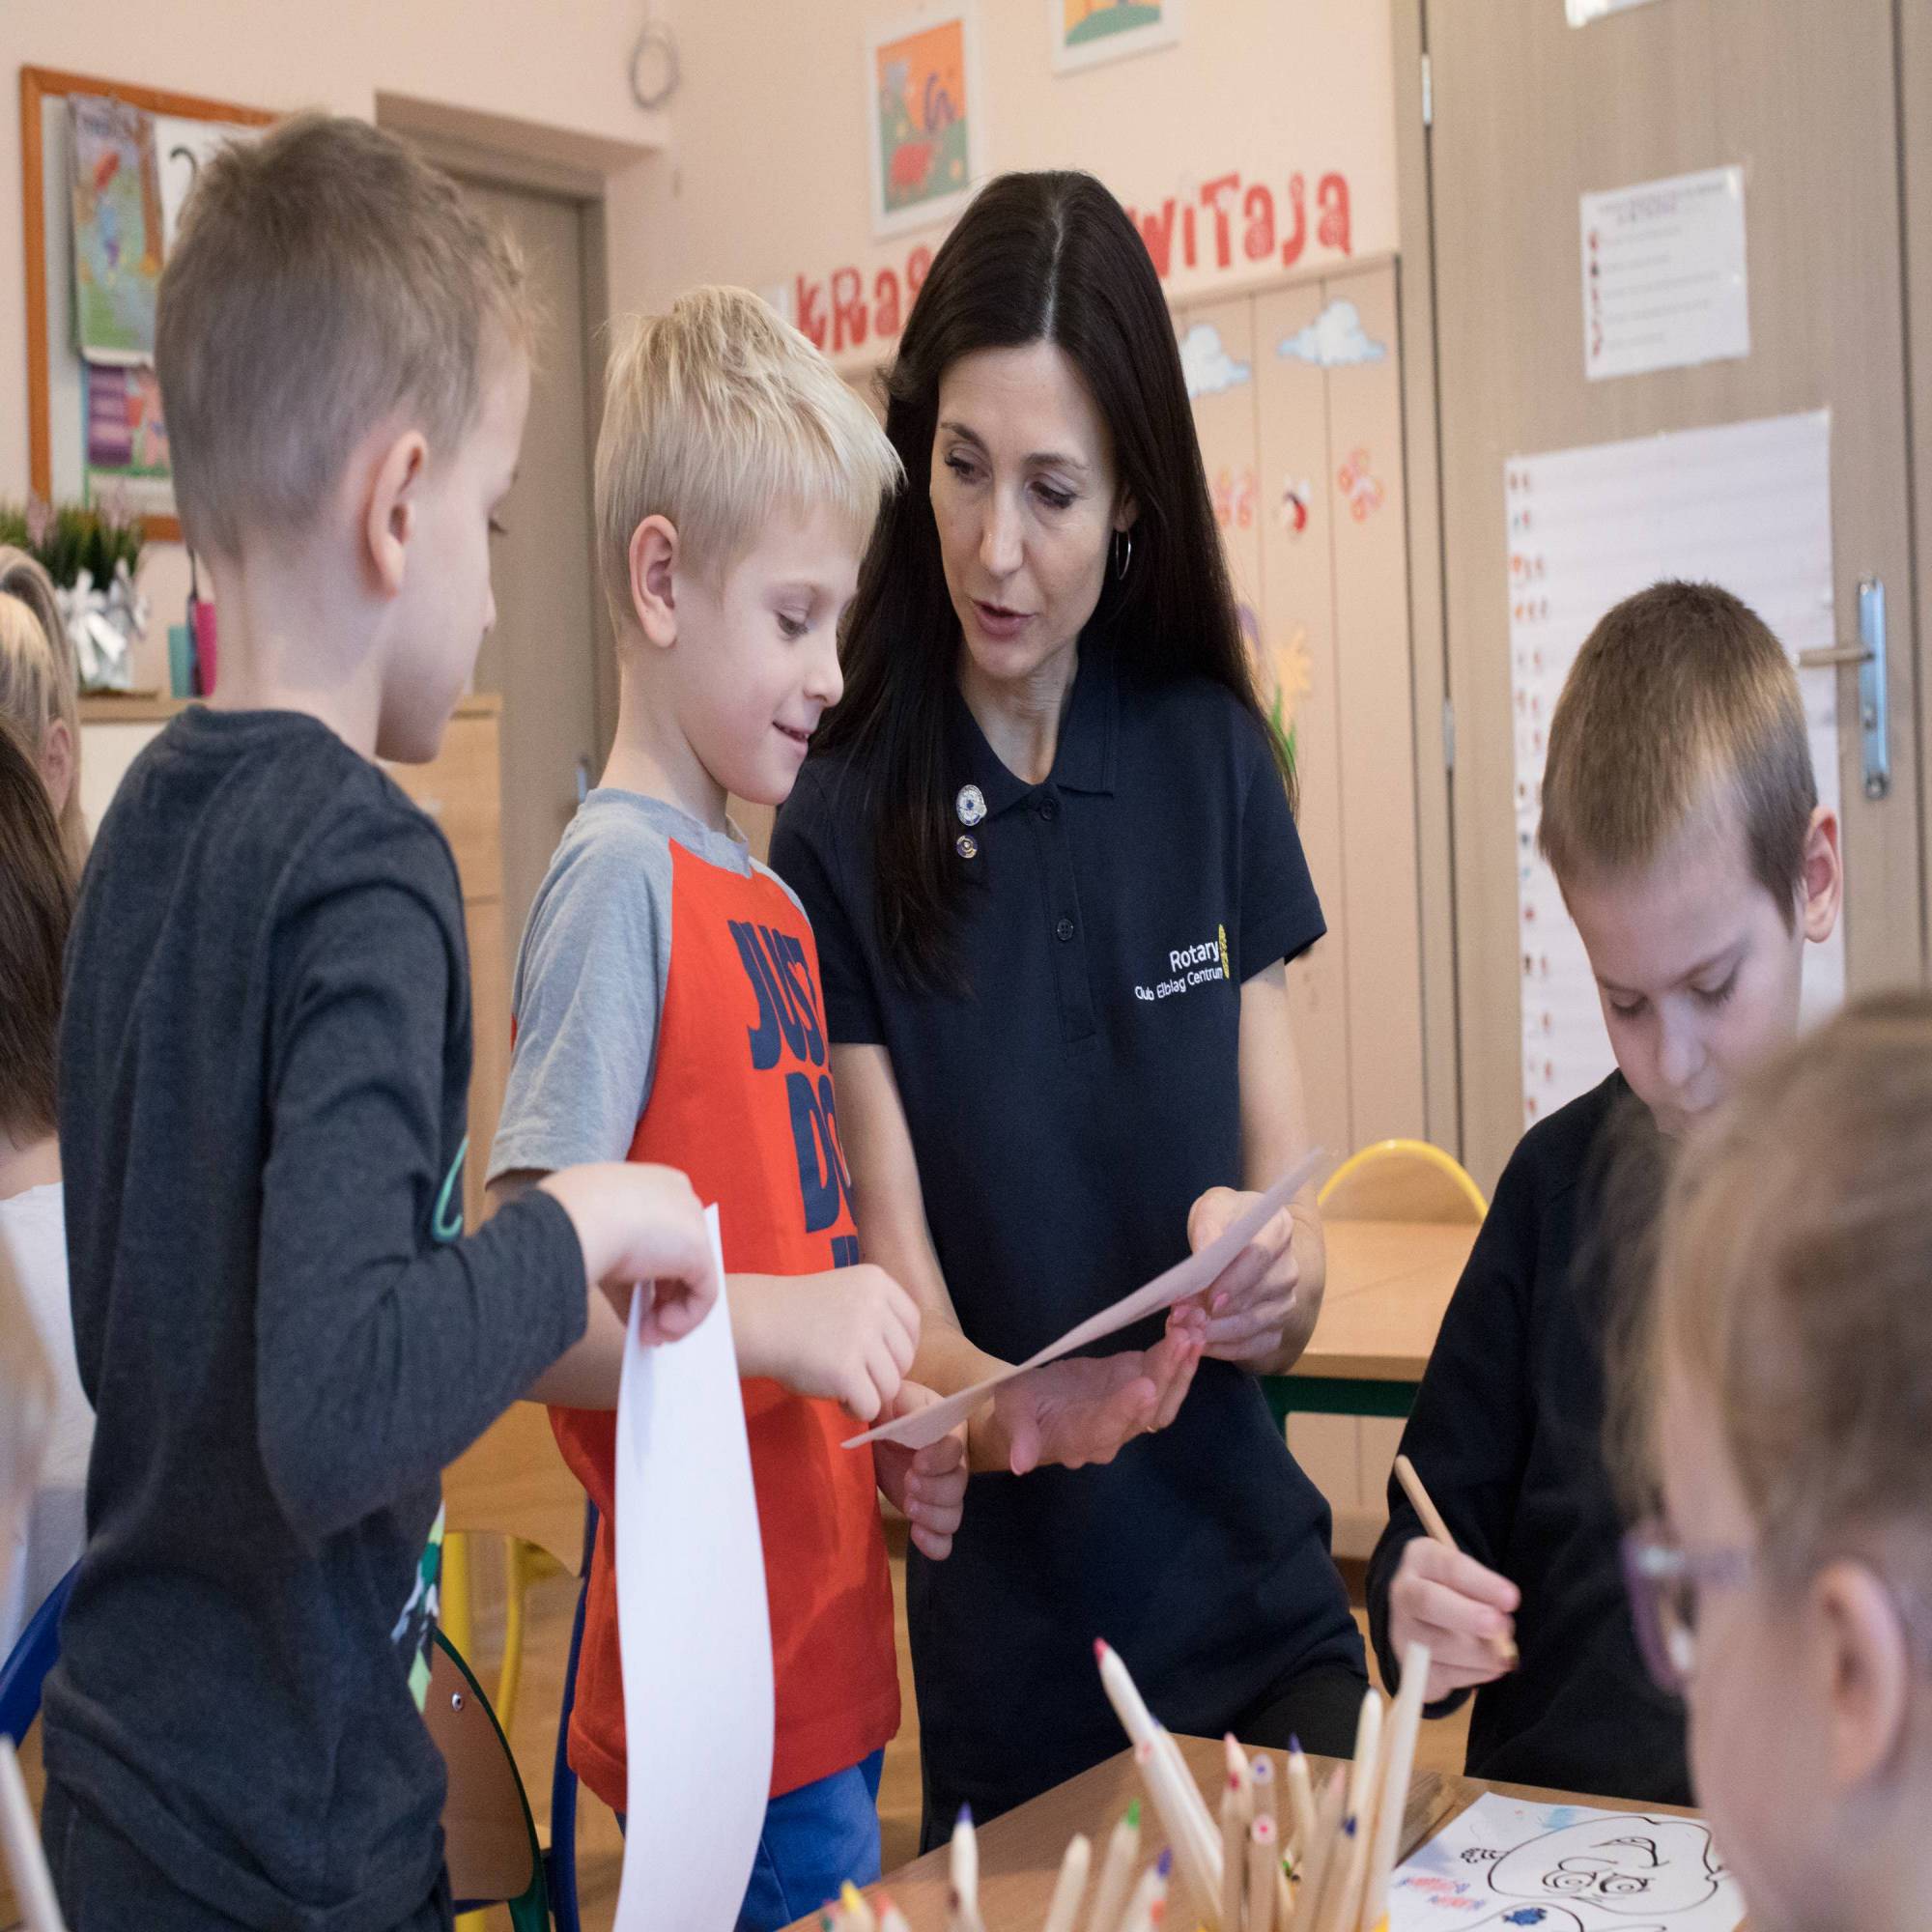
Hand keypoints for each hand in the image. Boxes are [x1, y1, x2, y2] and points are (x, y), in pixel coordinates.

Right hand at [538, 1162, 715, 1344]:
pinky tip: (659, 1331)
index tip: (639, 1302)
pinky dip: (685, 1320)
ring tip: (648, 1336)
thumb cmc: (573, 1222)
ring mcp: (692, 1220)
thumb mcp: (598, 1246)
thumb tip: (635, 1314)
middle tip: (646, 1328)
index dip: (655, 1274)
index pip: (665, 1234)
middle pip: (682, 1255)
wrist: (576, 1218)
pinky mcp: (699, 1248)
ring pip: (694, 1276)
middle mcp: (679, 1195)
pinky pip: (703, 1293)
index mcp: (653, 1186)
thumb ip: (623, 1278)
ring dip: (672, 1315)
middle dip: (664, 1298)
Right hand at [731, 1264, 918, 1421]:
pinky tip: (838, 1400)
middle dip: (884, 1375)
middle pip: (904, 1358)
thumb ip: (876, 1316)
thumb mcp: (845, 1295)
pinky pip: (871, 1405)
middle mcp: (875, 1305)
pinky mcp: (847, 1370)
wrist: (758, 1322)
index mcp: (877, 1282)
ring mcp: (862, 1337)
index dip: (899, 1348)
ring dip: (869, 1394)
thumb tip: (903, 1363)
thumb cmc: (795, 1314)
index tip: (879, 1361)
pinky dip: (857, 1410)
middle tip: (855, 1377)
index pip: (911, 1324)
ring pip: (891, 1385)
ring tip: (842, 1388)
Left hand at [873, 1382, 967, 1559]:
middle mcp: (950, 1465)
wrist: (874, 1435)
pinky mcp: (927, 1515)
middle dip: (934, 1489)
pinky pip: (944, 1539)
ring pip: (954, 1514)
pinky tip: (916, 1535)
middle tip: (908, 1482)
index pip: (956, 1448)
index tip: (916, 1462)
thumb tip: (910, 1415)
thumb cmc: (885, 1411)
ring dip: (933, 1516)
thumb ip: (902, 1403)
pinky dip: (935, 1544)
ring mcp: (940, 1493)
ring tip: (908, 1506)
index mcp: (945, 1432)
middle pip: (959, 1485)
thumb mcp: (891, 1398)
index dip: (940, 1459)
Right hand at [980, 1320, 1203, 1475]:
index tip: (1145, 1385)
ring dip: (1183, 1363)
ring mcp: (1132, 1410)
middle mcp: (1114, 1431)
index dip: (1125, 1408)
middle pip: (1146, 1409)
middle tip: (1182, 1337)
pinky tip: (1193, 1327)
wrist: (1033, 1407)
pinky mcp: (1139, 1388)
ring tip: (1196, 1327)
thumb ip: (1020, 1435)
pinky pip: (1167, 1377)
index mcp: (1079, 1438)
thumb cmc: (1017, 1409)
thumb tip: (1019, 1464)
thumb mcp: (1011, 1413)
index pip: (1106, 1426)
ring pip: (1166, 1395)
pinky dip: (1182, 1355)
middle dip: (1166, 1372)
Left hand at [1184, 1186, 1298, 1364]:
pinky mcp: (1277, 1325)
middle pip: (1260, 1295)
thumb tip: (1204, 1255)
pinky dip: (1228, 1350)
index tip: (1209, 1297)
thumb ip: (1208, 1227)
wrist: (1235, 1235)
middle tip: (1184, 1318)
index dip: (1235, 1280)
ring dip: (1219, 1332)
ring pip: (1257, 1324)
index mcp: (1278, 1229)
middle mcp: (1288, 1268)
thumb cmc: (1223, 1220)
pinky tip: (1202, 1346)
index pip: (1260, 1256)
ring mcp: (1286, 1299)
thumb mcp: (1211, 1209)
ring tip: (1187, 1330)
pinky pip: (1257, 1346)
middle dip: (1220, 1312)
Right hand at [1388, 1537, 1519, 1698]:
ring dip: (1481, 1652)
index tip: (1512, 1599)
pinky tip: (1490, 1665)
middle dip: (1468, 1616)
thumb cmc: (1455, 1591)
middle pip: (1428, 1602)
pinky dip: (1476, 1673)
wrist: (1422, 1620)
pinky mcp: (1412, 1668)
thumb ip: (1484, 1592)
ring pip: (1438, 1645)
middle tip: (1500, 1626)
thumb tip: (1502, 1621)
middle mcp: (1403, 1594)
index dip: (1481, 1584)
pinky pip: (1445, 1675)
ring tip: (1503, 1651)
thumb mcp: (1467, 1576)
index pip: (1449, 1567)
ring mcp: (1402, 1633)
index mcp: (1421, 1559)